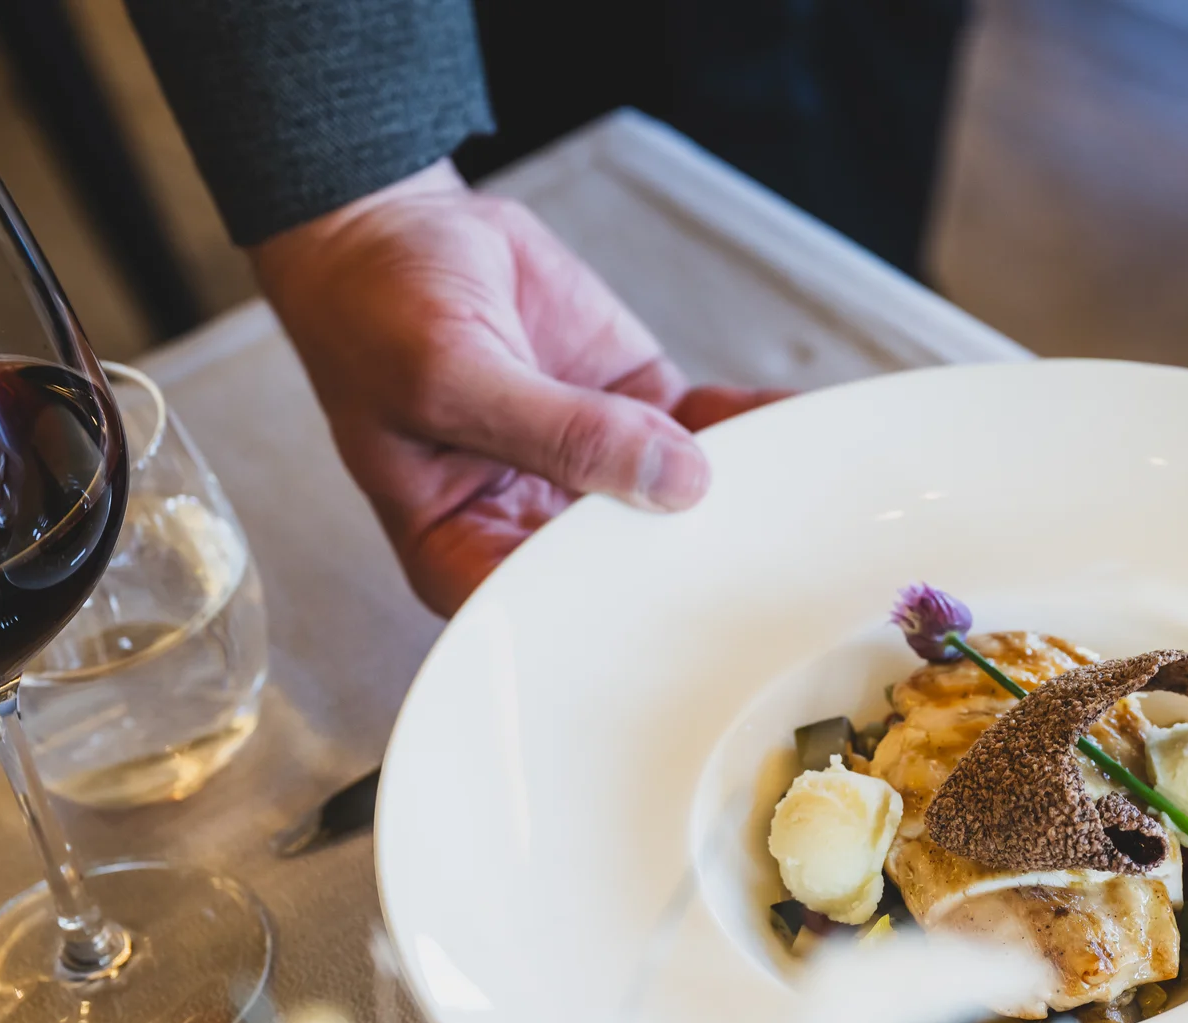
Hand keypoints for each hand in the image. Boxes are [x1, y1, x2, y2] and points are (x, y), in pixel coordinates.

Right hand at [252, 159, 787, 613]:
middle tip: (779, 573)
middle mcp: (537, 529)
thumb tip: (672, 479)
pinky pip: (705, 430)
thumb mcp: (451, 375)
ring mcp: (594, 474)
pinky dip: (751, 426)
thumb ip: (557, 433)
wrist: (396, 229)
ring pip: (681, 502)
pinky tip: (795, 427)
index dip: (624, 628)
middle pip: (632, 571)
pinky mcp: (633, 414)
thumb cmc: (377, 315)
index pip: (554, 617)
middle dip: (701, 568)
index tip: (697, 623)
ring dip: (741, 497)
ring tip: (810, 500)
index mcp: (466, 555)